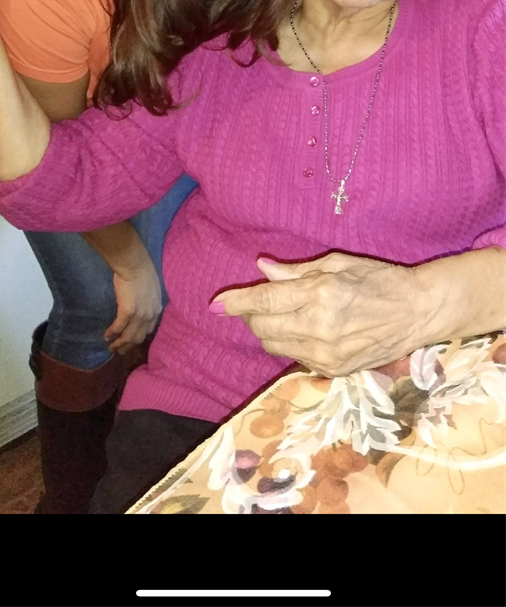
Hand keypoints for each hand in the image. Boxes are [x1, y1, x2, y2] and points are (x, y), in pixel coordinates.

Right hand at [104, 256, 162, 355]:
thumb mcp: (152, 288)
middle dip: (128, 346)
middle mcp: (150, 315)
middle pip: (139, 337)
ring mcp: (139, 315)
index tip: (131, 342)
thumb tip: (142, 304)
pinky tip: (106, 336)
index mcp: (156, 309)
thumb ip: (149, 300)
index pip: (149, 330)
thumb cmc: (142, 271)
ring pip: (128, 337)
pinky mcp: (127, 313)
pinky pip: (118, 328)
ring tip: (111, 347)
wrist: (135, 265)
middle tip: (120, 350)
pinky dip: (112, 334)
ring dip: (119, 344)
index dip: (139, 337)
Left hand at [212, 253, 429, 376]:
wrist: (418, 312)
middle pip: (263, 329)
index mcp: (321, 294)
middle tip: (256, 304)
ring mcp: (327, 354)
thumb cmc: (380, 279)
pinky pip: (295, 358)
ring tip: (278, 316)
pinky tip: (302, 331)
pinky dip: (289, 344)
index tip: (216, 304)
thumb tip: (262, 267)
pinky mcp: (334, 370)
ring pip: (275, 346)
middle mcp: (319, 327)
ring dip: (267, 332)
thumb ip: (296, 270)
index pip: (264, 301)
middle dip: (251, 316)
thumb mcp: (338, 264)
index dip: (236, 302)